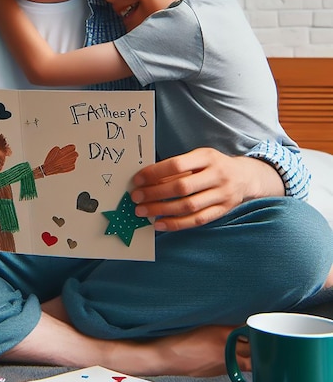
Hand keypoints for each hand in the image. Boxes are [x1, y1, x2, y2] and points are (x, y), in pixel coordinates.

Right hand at [41, 144, 78, 175]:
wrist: (47, 169)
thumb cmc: (49, 160)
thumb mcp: (53, 150)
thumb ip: (59, 148)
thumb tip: (63, 149)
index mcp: (62, 153)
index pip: (72, 148)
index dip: (72, 147)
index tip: (72, 147)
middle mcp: (65, 158)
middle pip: (75, 154)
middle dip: (74, 152)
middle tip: (72, 152)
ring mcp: (67, 164)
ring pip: (75, 159)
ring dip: (73, 158)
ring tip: (70, 157)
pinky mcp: (67, 169)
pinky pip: (73, 166)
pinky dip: (72, 164)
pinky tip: (70, 163)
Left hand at [130, 147, 260, 230]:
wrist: (246, 177)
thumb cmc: (213, 166)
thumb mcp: (198, 158)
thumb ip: (177, 168)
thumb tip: (146, 180)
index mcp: (207, 157)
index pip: (176, 165)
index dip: (154, 173)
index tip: (137, 180)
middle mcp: (217, 175)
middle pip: (181, 187)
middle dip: (155, 193)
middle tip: (136, 198)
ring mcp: (222, 194)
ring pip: (188, 206)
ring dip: (161, 210)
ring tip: (143, 212)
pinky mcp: (223, 210)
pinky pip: (197, 220)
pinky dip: (176, 224)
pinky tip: (159, 224)